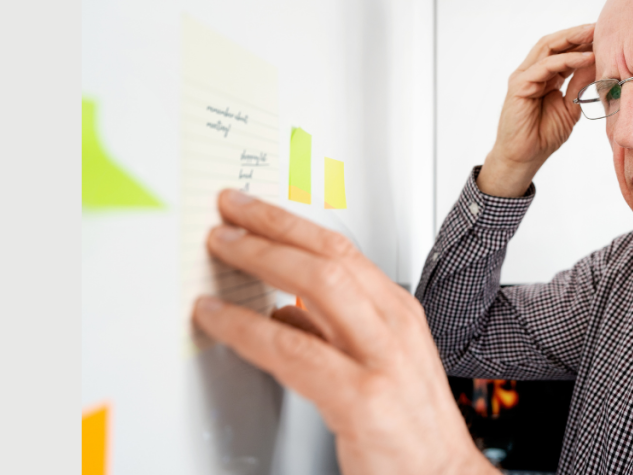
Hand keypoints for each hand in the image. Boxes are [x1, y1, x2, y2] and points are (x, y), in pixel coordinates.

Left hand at [192, 189, 497, 474]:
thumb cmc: (410, 423)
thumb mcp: (380, 360)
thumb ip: (332, 332)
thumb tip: (281, 309)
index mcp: (399, 312)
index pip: (342, 249)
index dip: (291, 223)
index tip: (251, 209)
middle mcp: (395, 327)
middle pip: (330, 257)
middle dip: (272, 229)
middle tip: (227, 217)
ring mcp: (382, 360)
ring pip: (319, 288)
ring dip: (261, 261)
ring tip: (222, 253)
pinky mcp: (363, 399)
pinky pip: (295, 352)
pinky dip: (248, 329)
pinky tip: (222, 320)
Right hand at [477, 23, 595, 196]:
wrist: (525, 157)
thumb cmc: (544, 135)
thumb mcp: (570, 106)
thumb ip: (580, 84)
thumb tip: (598, 63)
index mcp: (545, 76)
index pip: (563, 51)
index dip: (583, 41)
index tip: (605, 35)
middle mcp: (532, 72)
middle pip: (554, 43)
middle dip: (577, 33)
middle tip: (600, 26)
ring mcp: (524, 77)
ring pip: (548, 48)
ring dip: (572, 39)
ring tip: (594, 33)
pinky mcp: (519, 85)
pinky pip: (545, 66)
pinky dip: (566, 60)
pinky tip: (586, 58)